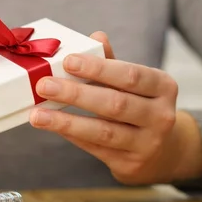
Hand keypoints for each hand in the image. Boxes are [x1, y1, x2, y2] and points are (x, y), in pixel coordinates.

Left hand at [29, 32, 201, 184]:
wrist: (161, 152)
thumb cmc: (140, 106)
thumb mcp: (134, 83)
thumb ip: (113, 62)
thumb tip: (95, 37)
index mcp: (163, 86)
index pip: (130, 75)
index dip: (98, 68)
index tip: (68, 61)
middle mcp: (161, 116)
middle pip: (115, 104)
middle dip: (76, 94)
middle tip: (44, 85)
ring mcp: (147, 143)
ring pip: (103, 131)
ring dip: (66, 121)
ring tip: (37, 115)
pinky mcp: (130, 164)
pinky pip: (94, 147)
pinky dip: (71, 135)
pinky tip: (51, 126)